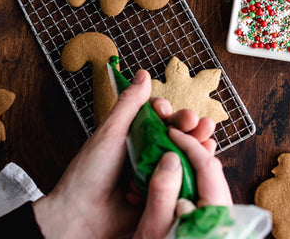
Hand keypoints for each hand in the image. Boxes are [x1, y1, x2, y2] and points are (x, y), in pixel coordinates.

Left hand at [32, 70, 216, 238]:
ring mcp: (155, 171)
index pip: (159, 116)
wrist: (82, 215)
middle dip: (190, 128)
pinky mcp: (160, 192)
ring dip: (196, 147)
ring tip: (207, 143)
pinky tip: (201, 166)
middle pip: (176, 134)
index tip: (168, 111)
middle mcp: (147, 149)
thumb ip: (129, 104)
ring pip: (181, 155)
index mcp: (135, 132)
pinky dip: (192, 172)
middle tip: (200, 125)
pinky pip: (180, 180)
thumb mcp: (111, 131)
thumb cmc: (91, 170)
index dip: (169, 111)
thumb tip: (142, 74)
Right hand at [134, 128, 232, 237]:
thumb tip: (171, 157)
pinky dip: (183, 181)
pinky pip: (200, 191)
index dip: (188, 143)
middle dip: (188, 150)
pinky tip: (165, 182)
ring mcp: (218, 215)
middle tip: (169, 138)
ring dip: (184, 164)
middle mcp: (223, 211)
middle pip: (210, 169)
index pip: (208, 165)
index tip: (171, 131)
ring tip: (163, 157)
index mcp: (215, 211)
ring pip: (205, 179)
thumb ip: (163, 193)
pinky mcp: (210, 220)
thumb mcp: (154, 227)